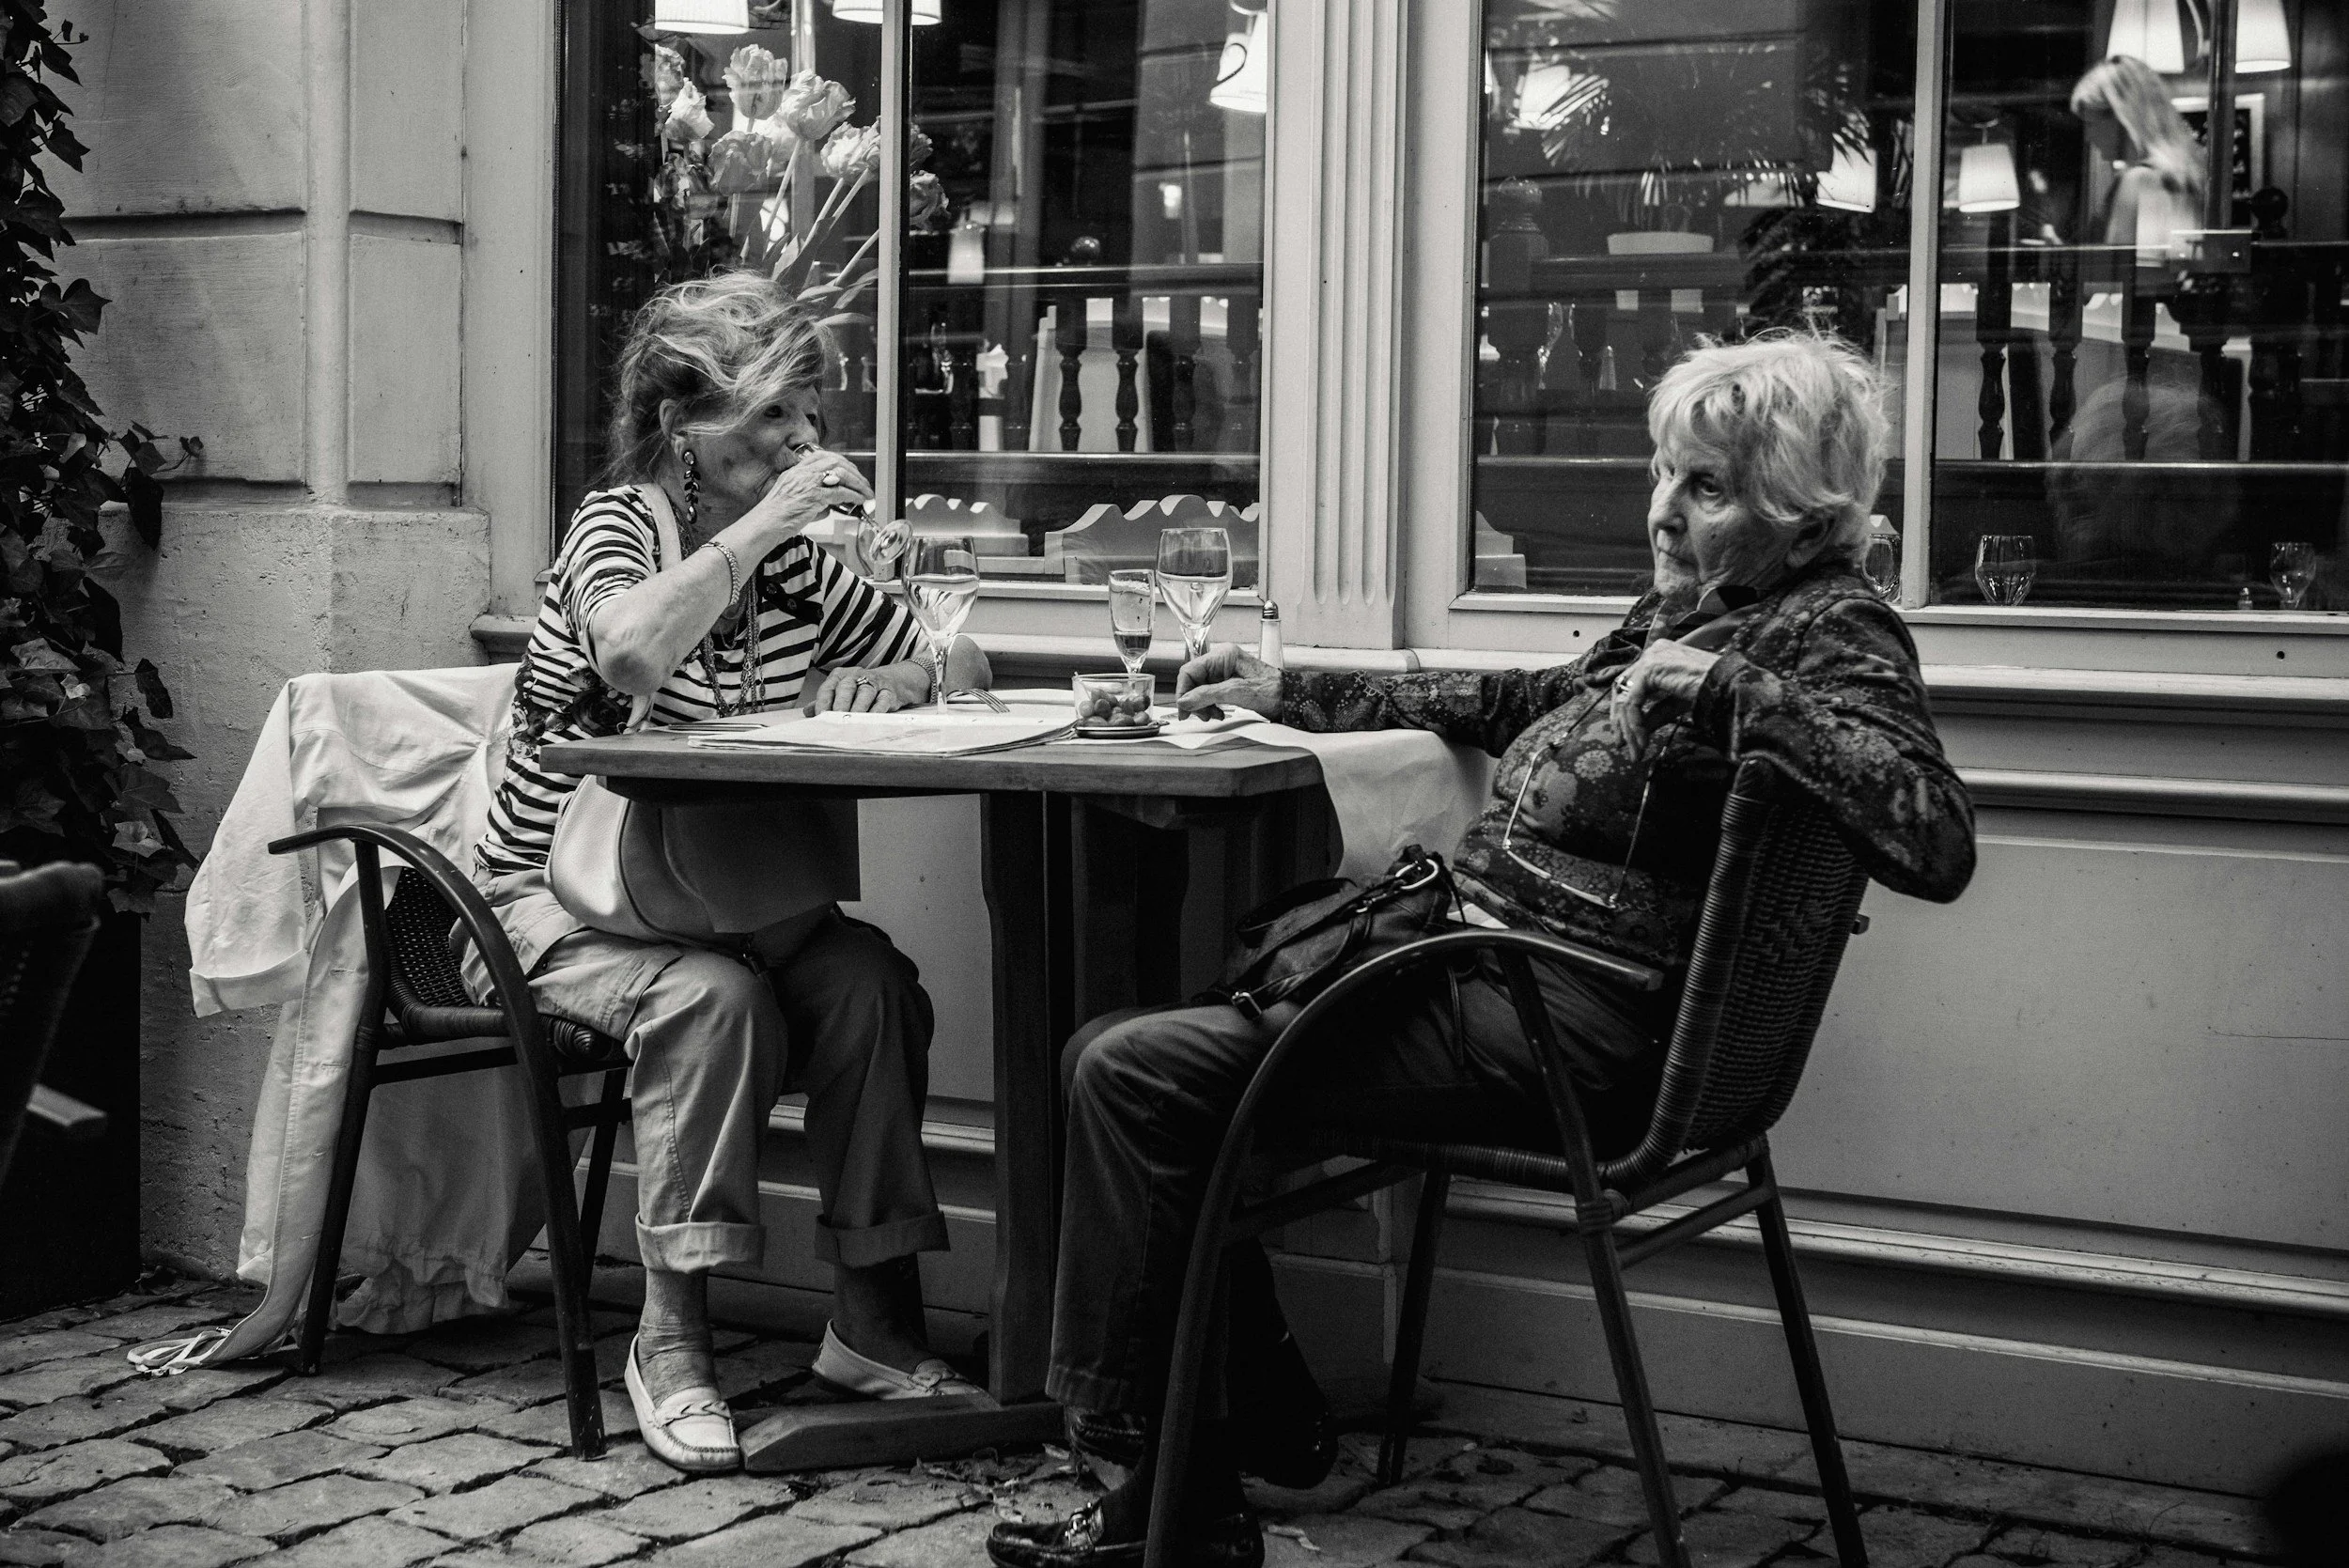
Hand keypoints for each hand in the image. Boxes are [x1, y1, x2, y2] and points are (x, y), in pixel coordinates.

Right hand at [740, 445, 874, 550]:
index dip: (840, 461)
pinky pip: (840, 492)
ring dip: (857, 483)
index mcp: (795, 471)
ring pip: (841, 474)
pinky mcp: (814, 496)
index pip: (821, 456)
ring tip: (865, 492)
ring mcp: (808, 483)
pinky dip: (853, 495)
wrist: (765, 524)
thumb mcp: (791, 498)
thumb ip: (810, 496)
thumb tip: (828, 505)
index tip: (850, 470)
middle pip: (835, 461)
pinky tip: (859, 501)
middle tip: (862, 482)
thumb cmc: (775, 517)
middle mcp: (802, 473)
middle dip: (853, 471)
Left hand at [804, 665, 911, 714]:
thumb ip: (825, 701)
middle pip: (846, 688)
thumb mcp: (841, 691)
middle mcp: (856, 676)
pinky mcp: (889, 692)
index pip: (828, 688)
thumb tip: (807, 711)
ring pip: (865, 693)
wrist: (893, 681)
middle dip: (840, 703)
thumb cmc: (860, 689)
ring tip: (853, 720)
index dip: (823, 702)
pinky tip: (871, 719)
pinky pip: (883, 700)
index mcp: (840, 676)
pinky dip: (877, 710)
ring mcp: (874, 683)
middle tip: (836, 717)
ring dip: (858, 707)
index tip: (820, 715)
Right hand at [1174, 644, 1280, 718]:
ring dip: (1202, 705)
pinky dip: (1211, 706)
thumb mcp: (1237, 693)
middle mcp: (1222, 662)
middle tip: (1201, 715)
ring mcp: (1225, 673)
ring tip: (1213, 715)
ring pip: (1200, 690)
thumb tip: (1185, 700)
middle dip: (1194, 700)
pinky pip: (1210, 695)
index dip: (1183, 690)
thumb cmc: (1273, 690)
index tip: (1183, 708)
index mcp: (1223, 655)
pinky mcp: (1229, 684)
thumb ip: (1208, 695)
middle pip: (1194, 681)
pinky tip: (1219, 713)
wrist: (1291, 699)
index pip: (1190, 670)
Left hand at [1610, 640, 1718, 758]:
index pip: (1631, 683)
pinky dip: (1635, 724)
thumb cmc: (1711, 691)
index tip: (1625, 735)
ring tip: (1636, 751)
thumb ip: (1655, 713)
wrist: (1728, 685)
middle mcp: (1652, 652)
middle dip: (1620, 720)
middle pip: (1622, 688)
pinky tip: (1642, 740)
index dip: (1624, 710)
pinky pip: (1633, 702)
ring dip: (1629, 728)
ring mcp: (1650, 658)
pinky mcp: (1650, 669)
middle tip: (1621, 744)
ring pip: (1626, 698)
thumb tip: (1637, 731)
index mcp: (1659, 656)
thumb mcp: (1676, 704)